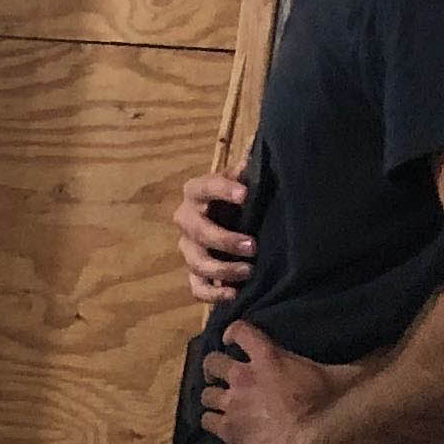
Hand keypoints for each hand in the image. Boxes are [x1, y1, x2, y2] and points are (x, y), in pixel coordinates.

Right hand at [174, 170, 256, 306]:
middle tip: (252, 246)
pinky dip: (213, 294)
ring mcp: (189, 248)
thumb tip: (257, 149)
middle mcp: (186, 219)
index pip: (205, 187)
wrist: (233, 216)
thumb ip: (250, 168)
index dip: (223, 190)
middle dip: (224, 240)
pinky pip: (196, 287)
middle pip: (198, 231)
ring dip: (222, 269)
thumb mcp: (245, 178)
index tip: (245, 194)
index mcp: (196, 192)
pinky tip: (234, 294)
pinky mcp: (195, 272)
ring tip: (249, 271)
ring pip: (196, 262)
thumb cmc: (241, 194)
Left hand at [194, 323, 359, 443]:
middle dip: (213, 367)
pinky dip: (211, 422)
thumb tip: (374, 350)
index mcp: (269, 357)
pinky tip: (219, 425)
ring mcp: (233, 404)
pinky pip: (206, 422)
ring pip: (205, 394)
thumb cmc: (334, 403)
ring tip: (218, 403)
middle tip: (219, 375)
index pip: (240, 331)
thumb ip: (345, 358)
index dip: (233, 333)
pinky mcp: (228, 430)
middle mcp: (244, 376)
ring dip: (211, 396)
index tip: (231, 339)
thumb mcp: (340, 371)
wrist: (317, 439)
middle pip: (212, 362)